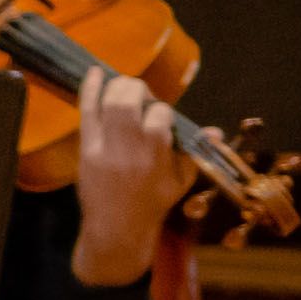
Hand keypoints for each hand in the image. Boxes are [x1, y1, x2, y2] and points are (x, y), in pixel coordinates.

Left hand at [68, 61, 179, 275]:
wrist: (117, 227)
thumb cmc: (153, 201)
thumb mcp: (181, 181)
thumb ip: (195, 153)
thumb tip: (215, 132)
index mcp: (156, 157)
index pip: (160, 116)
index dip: (161, 109)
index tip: (160, 114)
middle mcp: (129, 151)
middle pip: (128, 104)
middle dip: (136, 89)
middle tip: (141, 94)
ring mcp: (104, 150)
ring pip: (106, 105)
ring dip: (116, 87)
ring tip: (123, 87)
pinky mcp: (86, 150)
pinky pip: (86, 114)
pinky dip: (89, 91)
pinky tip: (94, 73)